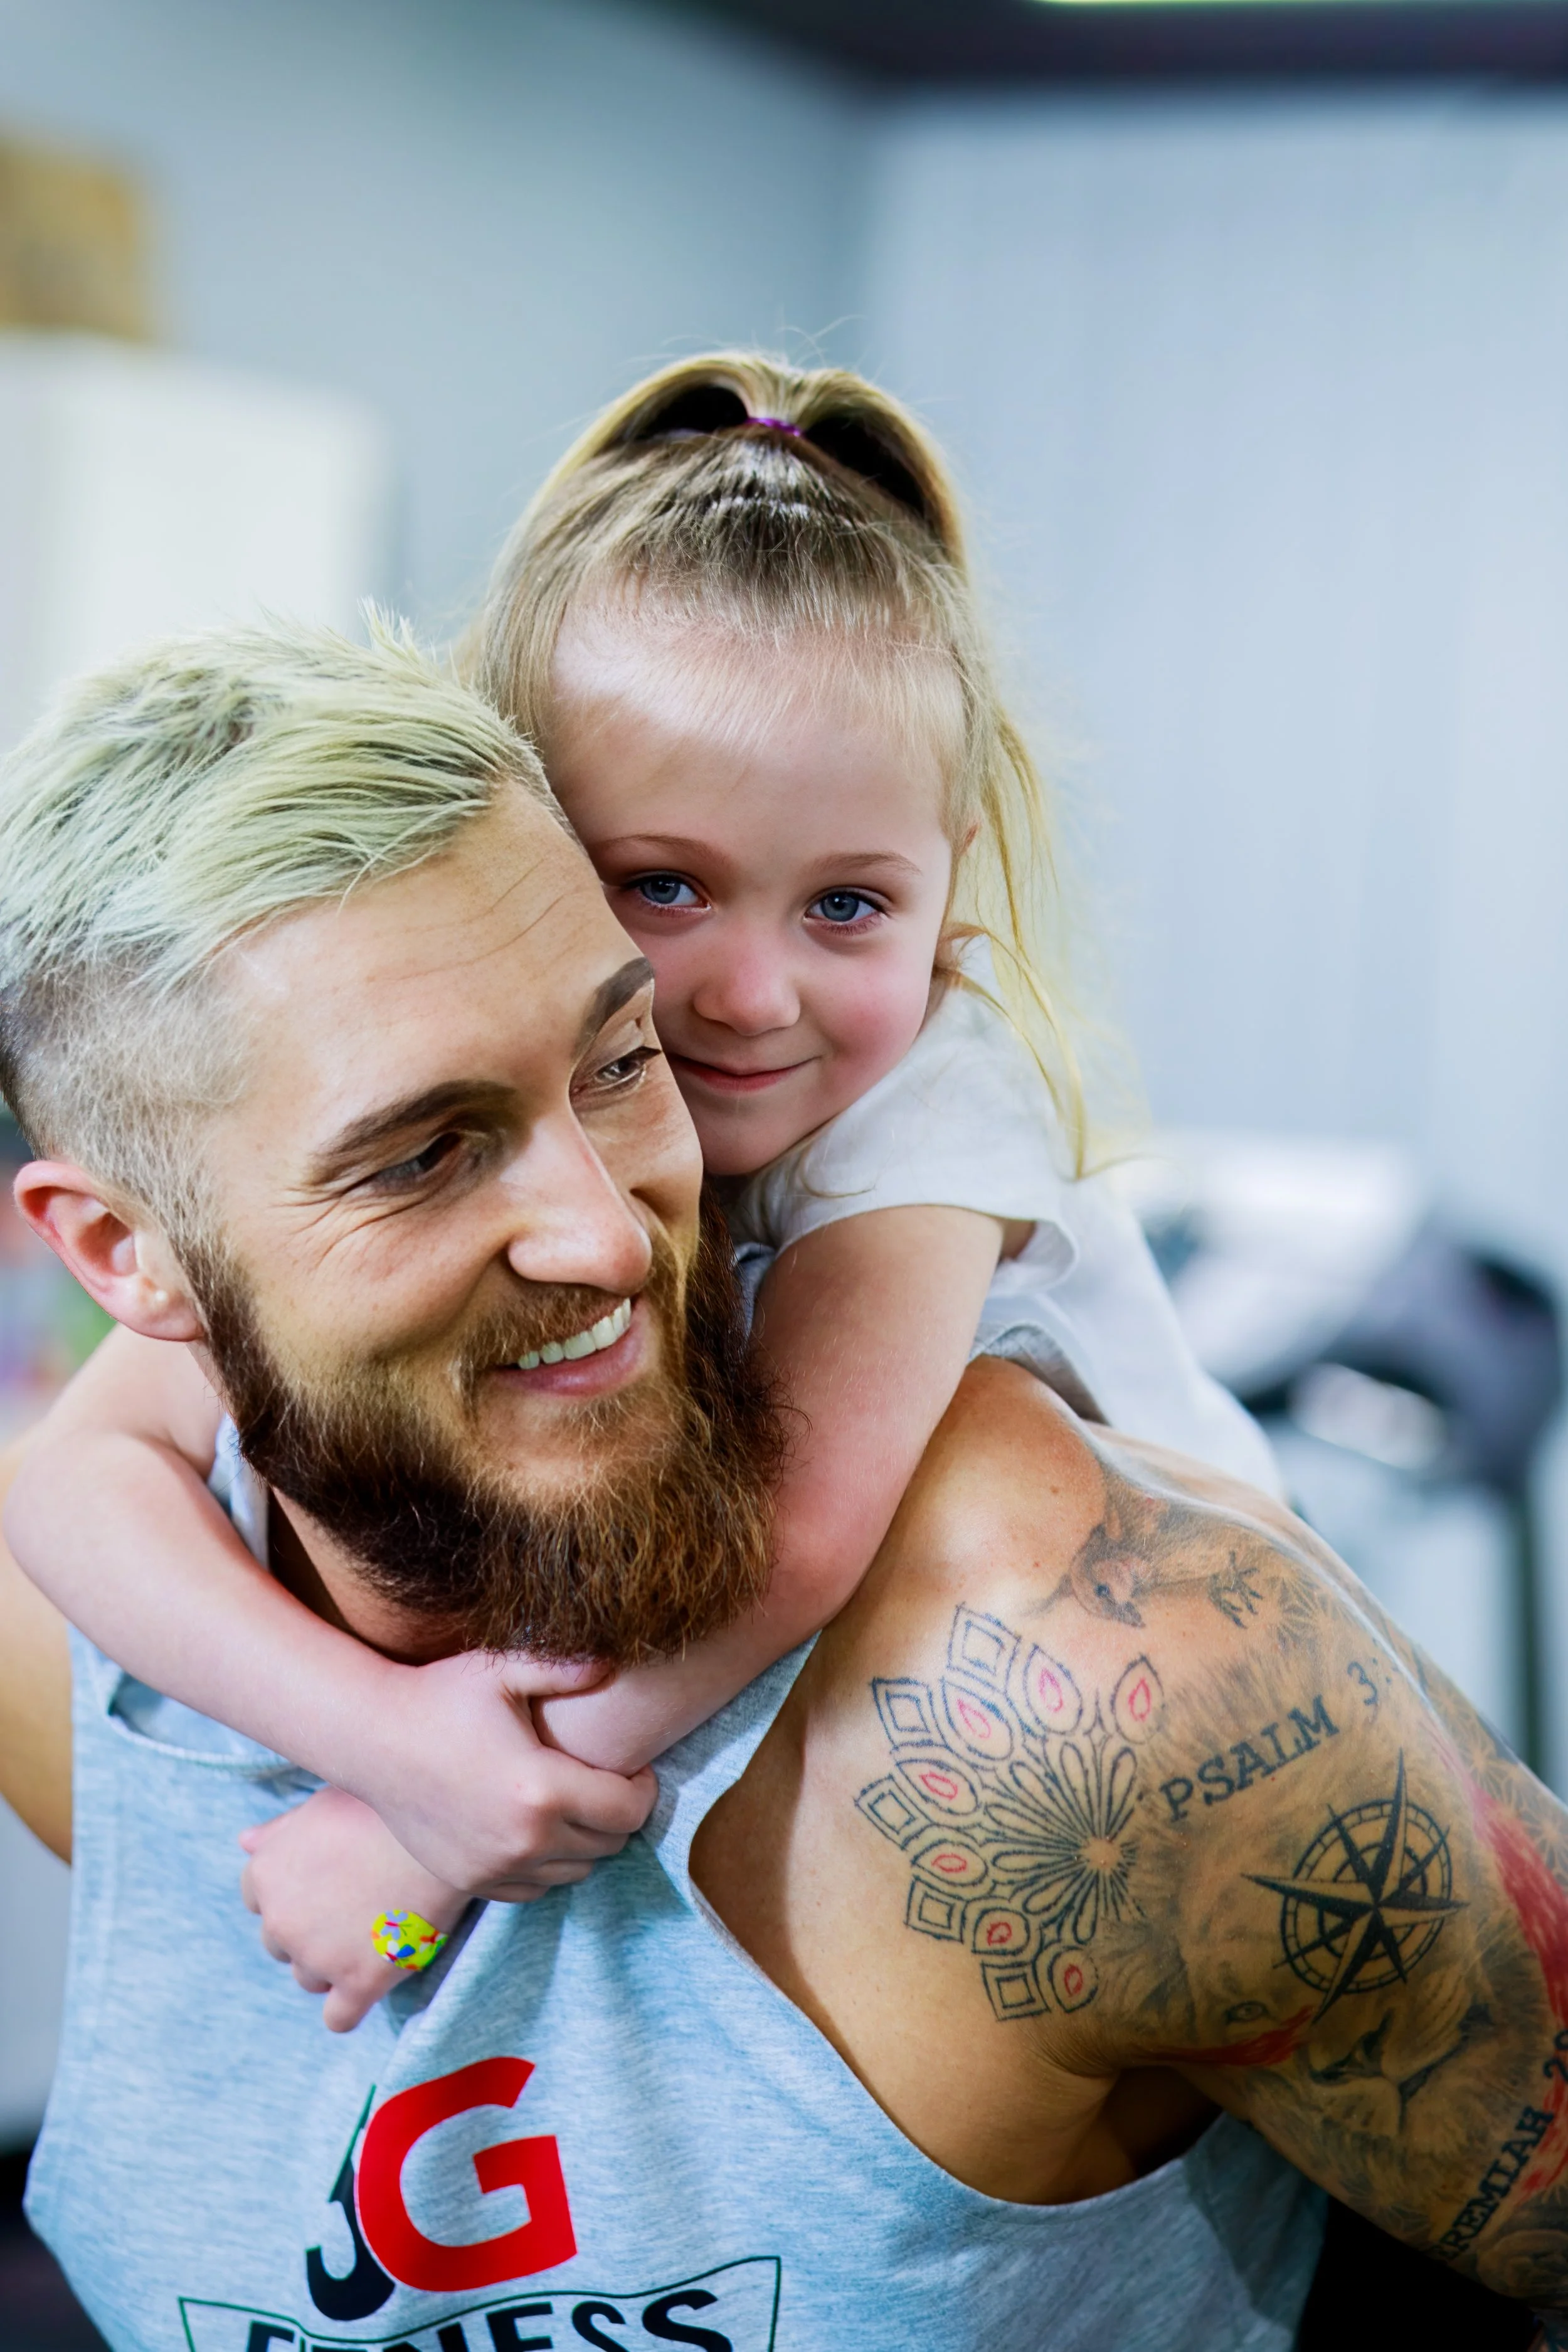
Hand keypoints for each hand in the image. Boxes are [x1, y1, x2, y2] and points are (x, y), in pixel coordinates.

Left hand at [239, 1787, 467, 2032]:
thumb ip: (281, 1830)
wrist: (444, 1825)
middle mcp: (280, 1920)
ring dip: (333, 1964)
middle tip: (357, 1906)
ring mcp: (318, 1956)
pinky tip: (372, 1981)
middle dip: (310, 1931)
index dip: (294, 1894)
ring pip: (309, 1978)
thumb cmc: (383, 1807)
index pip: (258, 1901)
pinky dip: (351, 2005)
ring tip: (376, 1931)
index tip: (328, 1884)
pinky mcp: (359, 1983)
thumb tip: (246, 1842)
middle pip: (281, 1943)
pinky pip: (339, 2018)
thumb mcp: (323, 1804)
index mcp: (266, 1873)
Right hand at [346, 1649, 658, 1897]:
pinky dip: (547, 1864)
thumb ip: (564, 1667)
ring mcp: (495, 1868)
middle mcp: (523, 1840)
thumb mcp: (500, 1671)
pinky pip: (535, 1889)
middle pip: (609, 1844)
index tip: (634, 1765)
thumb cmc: (438, 1696)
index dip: (644, 1787)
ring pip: (575, 1872)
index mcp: (540, 1789)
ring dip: (585, 1841)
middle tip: (606, 1780)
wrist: (371, 1739)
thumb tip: (613, 1664)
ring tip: (573, 1802)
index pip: (629, 1809)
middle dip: (618, 1813)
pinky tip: (536, 1827)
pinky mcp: (471, 1882)